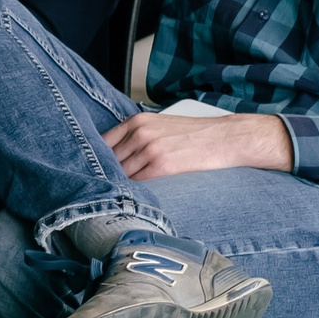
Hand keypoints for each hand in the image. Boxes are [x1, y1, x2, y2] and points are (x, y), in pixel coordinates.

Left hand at [104, 110, 290, 179]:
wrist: (226, 137)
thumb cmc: (195, 133)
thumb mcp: (160, 124)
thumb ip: (136, 135)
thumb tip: (114, 155)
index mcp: (137, 121)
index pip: (102, 142)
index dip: (96, 159)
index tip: (92, 170)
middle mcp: (140, 133)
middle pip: (108, 159)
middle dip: (104, 173)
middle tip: (99, 187)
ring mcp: (150, 149)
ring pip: (120, 172)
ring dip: (116, 184)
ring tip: (113, 194)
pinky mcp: (162, 166)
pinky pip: (137, 182)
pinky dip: (132, 190)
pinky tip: (131, 196)